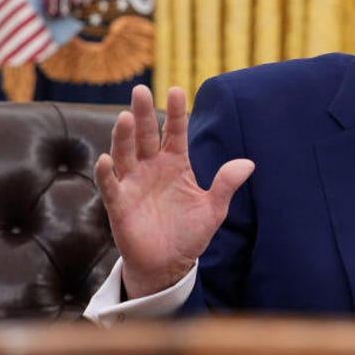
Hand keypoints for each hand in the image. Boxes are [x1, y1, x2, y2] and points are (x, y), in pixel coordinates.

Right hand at [94, 85, 253, 298]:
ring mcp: (133, 184)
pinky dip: (107, 173)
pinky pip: (111, 185)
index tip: (177, 90)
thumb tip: (248, 163)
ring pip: (125, 154)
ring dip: (123, 137)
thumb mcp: (213, 209)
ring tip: (124, 118)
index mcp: (176, 164)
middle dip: (143, 114)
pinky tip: (106, 159)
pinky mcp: (119, 204)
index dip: (176, 113)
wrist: (169, 265)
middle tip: (139, 90)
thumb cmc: (190, 233)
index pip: (175, 133)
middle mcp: (152, 168)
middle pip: (146, 136)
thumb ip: (226, 185)